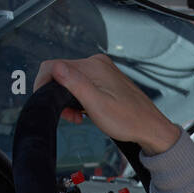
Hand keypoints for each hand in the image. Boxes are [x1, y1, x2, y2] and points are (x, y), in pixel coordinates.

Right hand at [33, 54, 181, 155]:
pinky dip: (79, 99)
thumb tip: (54, 67)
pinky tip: (86, 112)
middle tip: (70, 116)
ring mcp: (102, 71)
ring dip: (69, 100)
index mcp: (94, 67)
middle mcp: (97, 64)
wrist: (150, 128)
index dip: (43, 84)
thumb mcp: (96, 105)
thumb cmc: (128, 120)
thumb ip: (75, 84)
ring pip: (71, 80)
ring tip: (79, 117)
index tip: (44, 101)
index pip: (53, 66)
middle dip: (58, 95)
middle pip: (62, 73)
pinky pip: (83, 85)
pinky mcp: (105, 80)